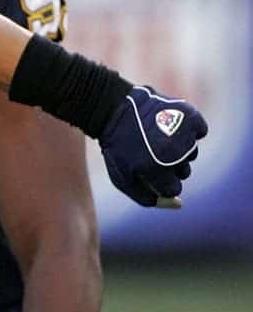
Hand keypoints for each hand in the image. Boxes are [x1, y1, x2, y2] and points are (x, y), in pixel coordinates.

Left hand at [99, 86, 206, 207]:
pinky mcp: (190, 115)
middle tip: (150, 153)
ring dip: (178, 150)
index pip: (173, 189)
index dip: (160, 182)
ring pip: (191, 153)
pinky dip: (189, 130)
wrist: (111, 107)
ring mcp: (183, 133)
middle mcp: (173, 152)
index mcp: (155, 168)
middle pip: (184, 172)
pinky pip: (199, 131)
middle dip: (169, 167)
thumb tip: (179, 204)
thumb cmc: (116, 145)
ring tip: (156, 137)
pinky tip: (170, 125)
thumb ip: (146, 197)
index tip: (149, 172)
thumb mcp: (121, 176)